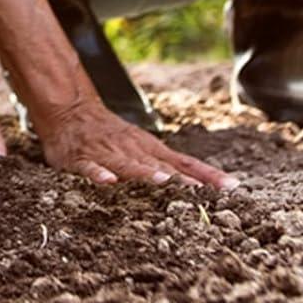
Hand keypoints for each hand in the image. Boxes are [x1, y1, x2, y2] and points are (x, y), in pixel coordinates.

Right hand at [37, 96, 236, 189]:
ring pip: (128, 164)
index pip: (185, 163)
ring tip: (162, 182)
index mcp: (149, 148)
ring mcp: (106, 153)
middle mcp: (132, 149)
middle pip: (160, 166)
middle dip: (180, 180)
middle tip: (201, 194)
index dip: (207, 175)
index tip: (232, 187)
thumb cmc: (111, 134)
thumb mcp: (144, 146)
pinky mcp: (80, 158)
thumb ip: (172, 165)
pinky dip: (98, 173)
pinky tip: (108, 182)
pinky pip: (90, 167)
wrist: (70, 109)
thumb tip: (210, 184)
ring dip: (144, 173)